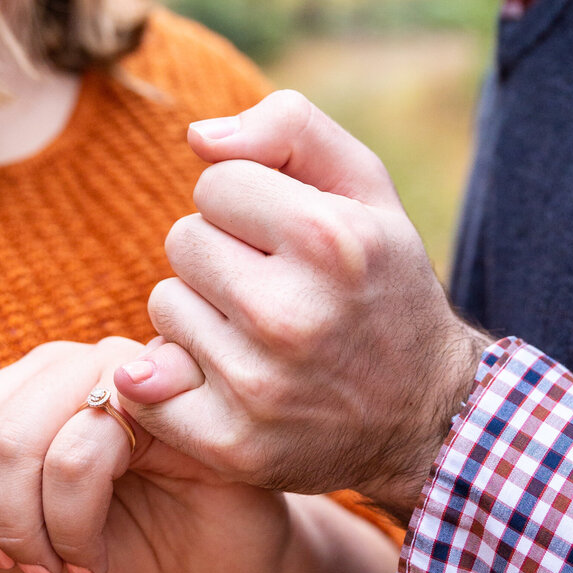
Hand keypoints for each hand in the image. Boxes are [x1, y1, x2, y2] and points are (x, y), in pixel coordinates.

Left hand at [0, 337, 293, 572]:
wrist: (229, 563)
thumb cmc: (134, 544)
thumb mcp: (37, 555)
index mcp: (32, 389)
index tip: (4, 561)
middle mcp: (75, 365)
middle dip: (2, 527)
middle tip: (38, 571)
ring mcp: (128, 369)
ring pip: (37, 444)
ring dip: (44, 531)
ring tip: (75, 566)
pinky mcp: (174, 397)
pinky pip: (92, 446)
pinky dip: (79, 525)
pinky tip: (103, 555)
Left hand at [112, 93, 489, 516]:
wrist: (427, 416)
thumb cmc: (383, 284)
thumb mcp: (367, 189)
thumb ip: (291, 129)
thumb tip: (198, 137)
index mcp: (329, 240)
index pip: (216, 183)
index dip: (248, 204)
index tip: (288, 238)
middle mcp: (292, 314)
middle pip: (183, 241)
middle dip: (222, 255)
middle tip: (275, 288)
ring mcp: (259, 386)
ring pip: (165, 306)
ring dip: (202, 314)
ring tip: (261, 335)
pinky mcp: (231, 444)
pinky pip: (145, 384)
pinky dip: (175, 379)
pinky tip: (227, 381)